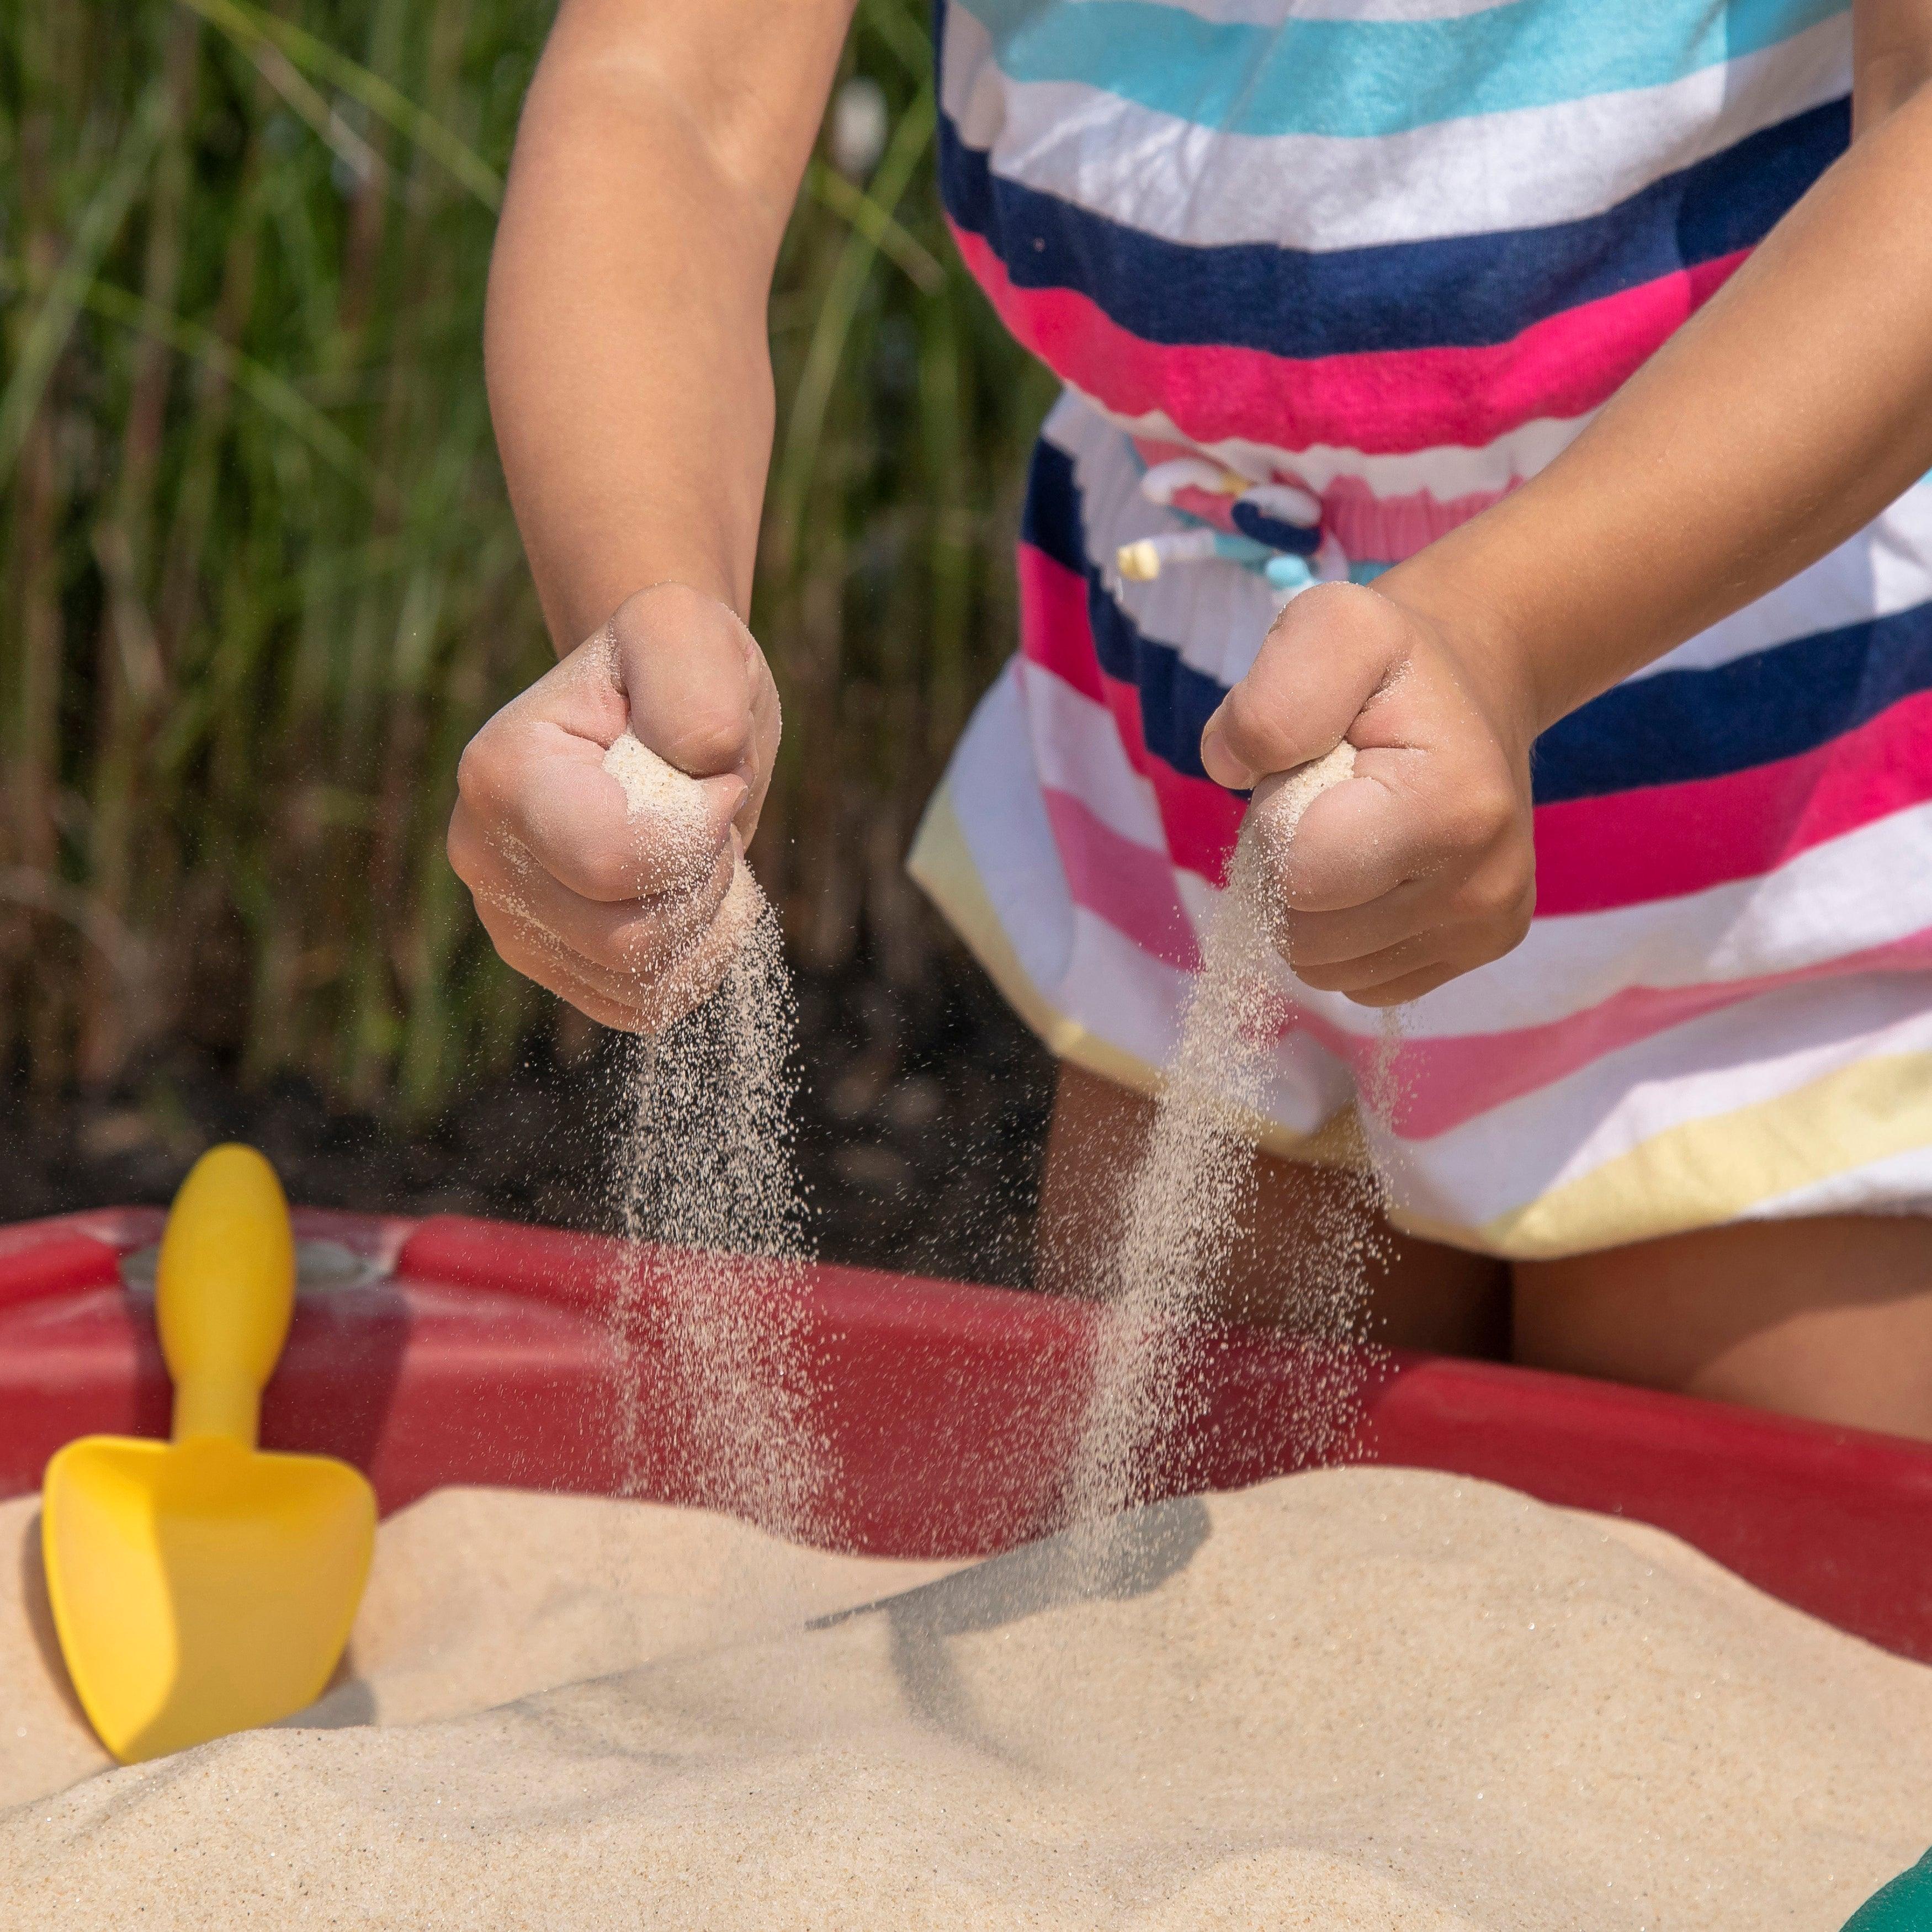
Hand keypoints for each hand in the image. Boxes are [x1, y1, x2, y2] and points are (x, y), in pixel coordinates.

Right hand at [448, 582, 780, 1031]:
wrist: (655, 710)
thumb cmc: (669, 667)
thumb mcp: (688, 636)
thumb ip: (696, 691)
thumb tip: (696, 772)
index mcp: (499, 775)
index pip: (612, 861)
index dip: (698, 828)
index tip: (714, 773)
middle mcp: (482, 858)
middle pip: (627, 937)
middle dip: (702, 876)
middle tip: (707, 811)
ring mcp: (510, 920)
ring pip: (639, 978)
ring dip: (704, 917)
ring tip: (697, 847)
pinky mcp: (553, 965)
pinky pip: (644, 1004)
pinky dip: (694, 960)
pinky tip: (689, 894)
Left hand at [1199, 582, 1536, 1007]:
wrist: (1473, 685)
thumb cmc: (1392, 664)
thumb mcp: (1330, 627)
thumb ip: (1269, 698)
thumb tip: (1230, 769)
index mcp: (1453, 810)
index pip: (1300, 876)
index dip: (1276, 825)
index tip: (1310, 772)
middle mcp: (1483, 888)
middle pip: (1306, 936)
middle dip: (1286, 870)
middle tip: (1323, 804)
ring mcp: (1484, 929)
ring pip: (1325, 969)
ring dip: (1309, 906)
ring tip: (1347, 831)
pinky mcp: (1478, 952)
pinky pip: (1358, 981)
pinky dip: (1343, 933)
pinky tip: (1372, 869)